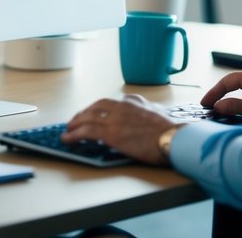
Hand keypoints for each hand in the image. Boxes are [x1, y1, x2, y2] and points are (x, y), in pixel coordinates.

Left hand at [63, 95, 177, 165]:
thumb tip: (142, 111)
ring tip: (68, 130)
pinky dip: (74, 134)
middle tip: (75, 121)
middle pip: (95, 107)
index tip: (91, 113)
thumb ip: (144, 109)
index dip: (96, 109)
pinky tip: (68, 138)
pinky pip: (86, 132)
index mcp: (133, 102)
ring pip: (87, 118)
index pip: (108, 102)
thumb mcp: (157, 112)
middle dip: (82, 114)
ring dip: (75, 123)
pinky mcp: (111, 134)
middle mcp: (122, 107)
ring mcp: (115, 120)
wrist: (174, 138)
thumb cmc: (170, 130)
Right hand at [200, 66, 241, 128]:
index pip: (229, 80)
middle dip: (219, 93)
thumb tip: (219, 106)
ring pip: (240, 84)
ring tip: (216, 105)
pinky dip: (238, 94)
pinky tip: (232, 103)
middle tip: (207, 106)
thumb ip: (240, 108)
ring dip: (228, 93)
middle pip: (233, 80)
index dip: (215, 92)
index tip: (205, 103)